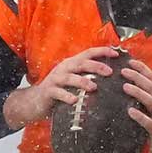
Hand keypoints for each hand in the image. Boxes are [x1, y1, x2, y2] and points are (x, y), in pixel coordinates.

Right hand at [3, 46, 121, 129]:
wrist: (35, 101)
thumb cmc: (59, 90)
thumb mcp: (73, 80)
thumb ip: (87, 76)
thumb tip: (111, 75)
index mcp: (71, 64)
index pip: (88, 53)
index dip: (102, 51)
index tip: (116, 54)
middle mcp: (64, 68)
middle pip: (81, 63)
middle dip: (96, 66)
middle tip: (109, 72)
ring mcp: (55, 79)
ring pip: (70, 77)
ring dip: (83, 81)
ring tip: (93, 88)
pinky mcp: (48, 92)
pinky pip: (58, 93)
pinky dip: (67, 96)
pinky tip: (74, 100)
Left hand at [120, 58, 151, 152]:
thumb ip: (144, 99)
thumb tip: (126, 86)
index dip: (143, 69)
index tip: (130, 61)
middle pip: (151, 87)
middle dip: (138, 77)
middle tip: (123, 71)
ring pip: (151, 101)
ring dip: (138, 93)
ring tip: (125, 87)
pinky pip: (149, 122)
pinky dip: (140, 116)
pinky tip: (130, 112)